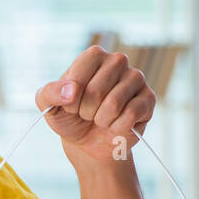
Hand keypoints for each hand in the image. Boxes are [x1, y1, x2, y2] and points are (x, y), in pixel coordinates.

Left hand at [36, 45, 156, 165]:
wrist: (88, 142)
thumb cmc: (69, 117)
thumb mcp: (49, 105)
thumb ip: (50, 93)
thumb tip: (71, 91)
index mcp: (93, 55)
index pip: (78, 76)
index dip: (70, 98)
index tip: (71, 103)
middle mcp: (117, 61)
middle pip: (96, 92)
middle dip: (85, 111)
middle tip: (87, 113)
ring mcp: (136, 78)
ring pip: (114, 104)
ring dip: (101, 120)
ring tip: (101, 118)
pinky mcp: (149, 98)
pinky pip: (130, 115)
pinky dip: (117, 127)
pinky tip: (116, 125)